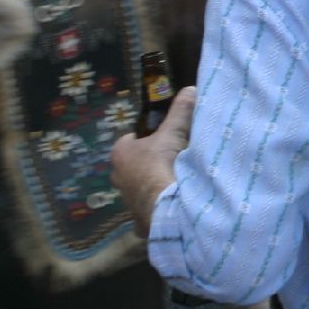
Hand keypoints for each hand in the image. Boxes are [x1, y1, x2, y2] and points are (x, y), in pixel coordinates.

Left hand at [110, 86, 196, 237]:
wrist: (164, 204)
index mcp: (121, 154)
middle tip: (171, 159)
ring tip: (175, 181)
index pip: (128, 141)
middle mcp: (118, 177)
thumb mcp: (173, 133)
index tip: (161, 138)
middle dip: (148, 163)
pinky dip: (159, 205)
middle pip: (133, 165)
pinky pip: (149, 209)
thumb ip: (180, 111)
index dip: (144, 138)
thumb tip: (190, 88)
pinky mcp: (138, 219)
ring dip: (153, 184)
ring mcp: (127, 200)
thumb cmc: (161, 164)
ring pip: (140, 187)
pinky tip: (175, 202)